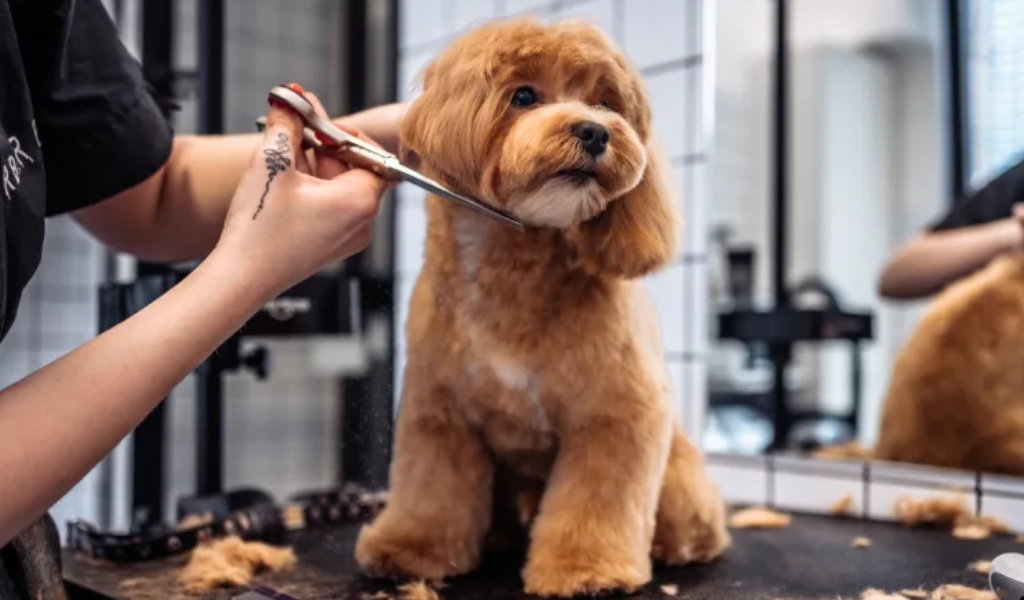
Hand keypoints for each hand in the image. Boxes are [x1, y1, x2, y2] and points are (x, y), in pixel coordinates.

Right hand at [212, 93, 390, 297]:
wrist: (240, 278)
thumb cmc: (259, 230)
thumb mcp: (272, 163)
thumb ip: (287, 123)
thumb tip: (291, 97)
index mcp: (360, 201)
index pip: (370, 152)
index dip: (341, 132)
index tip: (314, 119)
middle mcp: (362, 222)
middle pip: (355, 167)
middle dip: (324, 146)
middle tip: (293, 129)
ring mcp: (348, 236)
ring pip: (339, 185)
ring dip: (314, 164)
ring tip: (282, 157)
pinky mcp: (331, 245)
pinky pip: (330, 206)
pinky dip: (311, 188)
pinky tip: (284, 182)